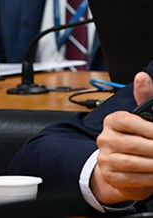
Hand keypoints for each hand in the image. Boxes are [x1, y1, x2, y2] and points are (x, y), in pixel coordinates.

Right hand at [91, 72, 152, 204]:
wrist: (121, 167)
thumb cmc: (136, 139)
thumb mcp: (141, 119)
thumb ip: (144, 98)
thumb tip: (142, 77)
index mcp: (112, 121)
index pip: (128, 122)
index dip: (149, 130)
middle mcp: (104, 138)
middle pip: (133, 144)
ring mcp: (105, 158)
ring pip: (133, 162)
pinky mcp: (109, 175)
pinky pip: (132, 178)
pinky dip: (149, 177)